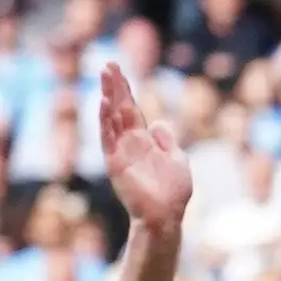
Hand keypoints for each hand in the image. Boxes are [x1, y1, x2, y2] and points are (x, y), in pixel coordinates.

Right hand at [98, 64, 191, 228]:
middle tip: (108, 64)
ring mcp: (121, 151)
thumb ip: (166, 141)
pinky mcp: (116, 162)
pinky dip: (105, 120)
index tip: (118, 70)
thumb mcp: (177, 160)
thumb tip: (160, 123)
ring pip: (112, 118)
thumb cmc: (172, 192)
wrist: (166, 216)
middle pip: (120, 108)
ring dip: (108, 97)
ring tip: (105, 76)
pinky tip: (104, 103)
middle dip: (114, 87)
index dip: (125, 91)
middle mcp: (129, 142)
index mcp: (144, 140)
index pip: (132, 109)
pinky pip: (108, 138)